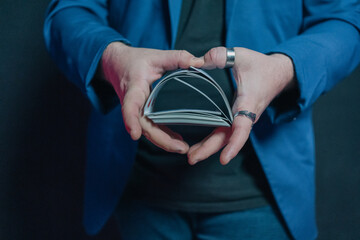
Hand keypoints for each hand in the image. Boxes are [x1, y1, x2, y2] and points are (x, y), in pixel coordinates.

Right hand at [101, 42, 203, 152]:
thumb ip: (176, 57)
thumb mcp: (155, 55)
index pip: (130, 105)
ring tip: (183, 148)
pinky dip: (163, 136)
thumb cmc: (135, 60)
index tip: (134, 134)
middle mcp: (133, 103)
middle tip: (181, 148)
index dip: (131, 120)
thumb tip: (197, 62)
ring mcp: (137, 111)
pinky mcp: (142, 114)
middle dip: (161, 139)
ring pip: (148, 130)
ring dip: (164, 141)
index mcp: (134, 87)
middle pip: (143, 125)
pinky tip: (178, 142)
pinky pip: (151, 128)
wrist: (116, 65)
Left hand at [187, 47, 294, 164]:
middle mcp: (246, 114)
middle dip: (210, 150)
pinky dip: (214, 141)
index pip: (242, 127)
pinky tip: (201, 147)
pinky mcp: (238, 117)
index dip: (234, 144)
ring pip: (226, 137)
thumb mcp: (241, 55)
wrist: (279, 74)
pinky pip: (226, 132)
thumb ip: (219, 56)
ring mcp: (242, 118)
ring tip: (192, 156)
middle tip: (191, 159)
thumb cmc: (261, 66)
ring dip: (209, 148)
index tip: (224, 159)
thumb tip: (196, 62)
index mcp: (248, 102)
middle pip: (228, 138)